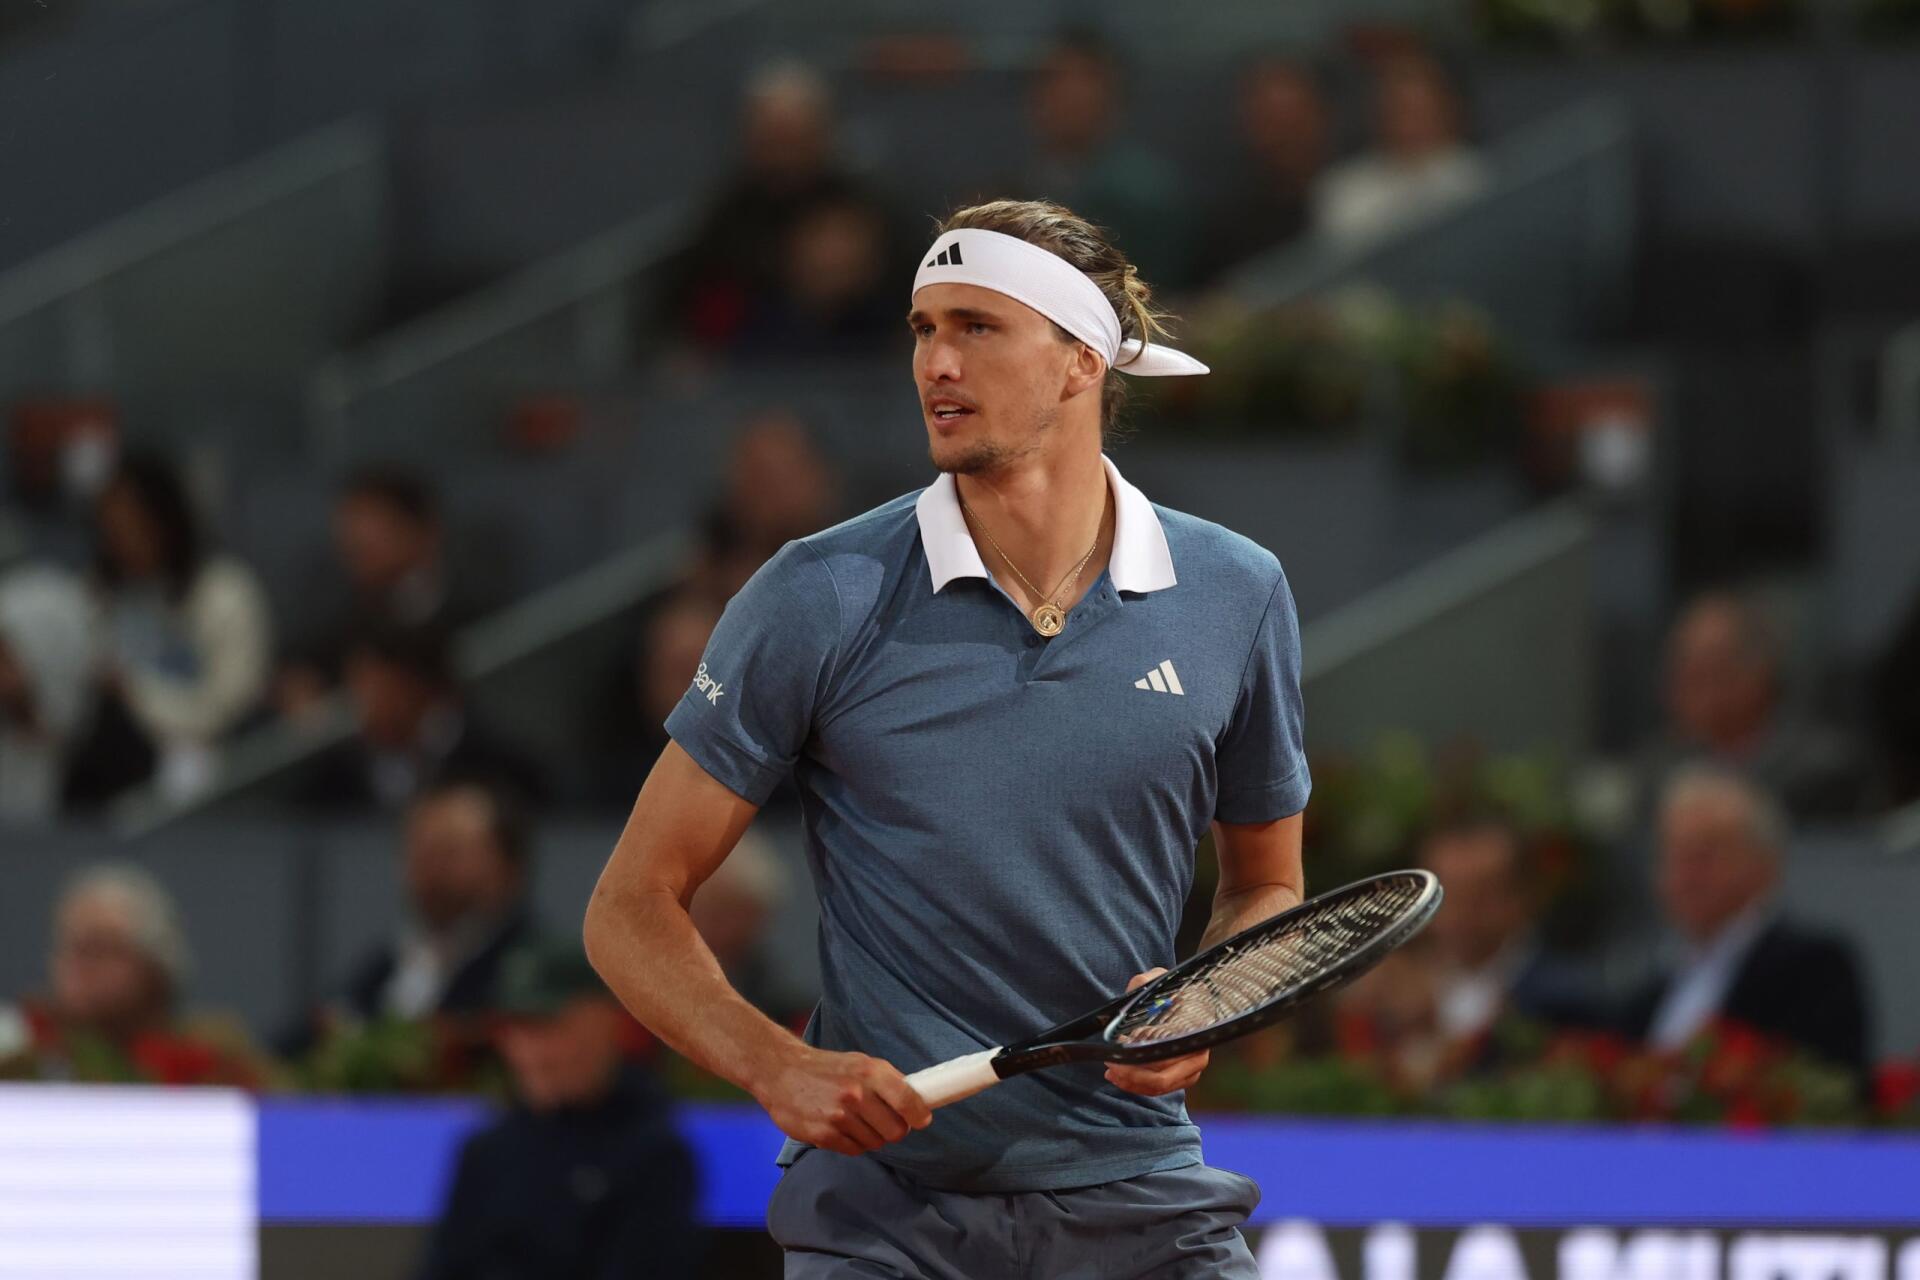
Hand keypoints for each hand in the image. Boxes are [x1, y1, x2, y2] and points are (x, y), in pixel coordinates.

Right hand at [754, 1043, 932, 1156]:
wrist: (780, 1072)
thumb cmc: (825, 1068)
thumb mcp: (859, 1062)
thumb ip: (887, 1082)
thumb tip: (917, 1103)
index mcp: (870, 1071)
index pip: (908, 1101)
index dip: (919, 1115)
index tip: (920, 1119)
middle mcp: (857, 1093)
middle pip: (896, 1131)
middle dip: (893, 1129)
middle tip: (882, 1121)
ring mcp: (839, 1116)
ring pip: (875, 1143)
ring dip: (870, 1136)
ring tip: (854, 1120)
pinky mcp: (824, 1135)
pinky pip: (854, 1150)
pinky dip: (852, 1143)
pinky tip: (840, 1127)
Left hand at [1105, 968, 1210, 1096]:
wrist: (1182, 1000)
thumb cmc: (1167, 991)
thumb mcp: (1154, 980)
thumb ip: (1144, 984)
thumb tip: (1134, 995)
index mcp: (1195, 1027)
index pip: (1168, 1051)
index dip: (1142, 1055)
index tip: (1121, 1046)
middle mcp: (1199, 1050)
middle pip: (1163, 1076)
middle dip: (1132, 1074)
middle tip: (1111, 1064)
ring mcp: (1193, 1067)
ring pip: (1160, 1086)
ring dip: (1132, 1083)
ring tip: (1111, 1071)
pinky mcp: (1184, 1077)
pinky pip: (1160, 1089)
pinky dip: (1138, 1087)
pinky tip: (1120, 1078)